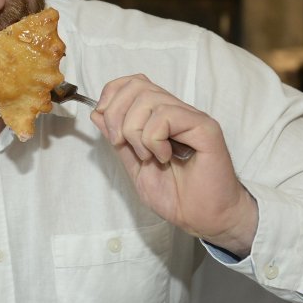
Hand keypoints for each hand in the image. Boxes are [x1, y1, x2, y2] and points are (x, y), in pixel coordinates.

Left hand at [91, 74, 257, 256]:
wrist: (204, 218)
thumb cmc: (176, 196)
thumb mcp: (134, 167)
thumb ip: (118, 140)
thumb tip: (97, 113)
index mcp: (160, 117)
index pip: (132, 83)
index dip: (111, 98)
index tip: (108, 129)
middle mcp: (176, 111)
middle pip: (136, 85)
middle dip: (116, 115)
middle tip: (122, 144)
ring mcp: (191, 117)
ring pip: (149, 99)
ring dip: (135, 131)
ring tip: (148, 156)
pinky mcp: (204, 127)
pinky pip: (166, 116)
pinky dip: (154, 139)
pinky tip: (164, 157)